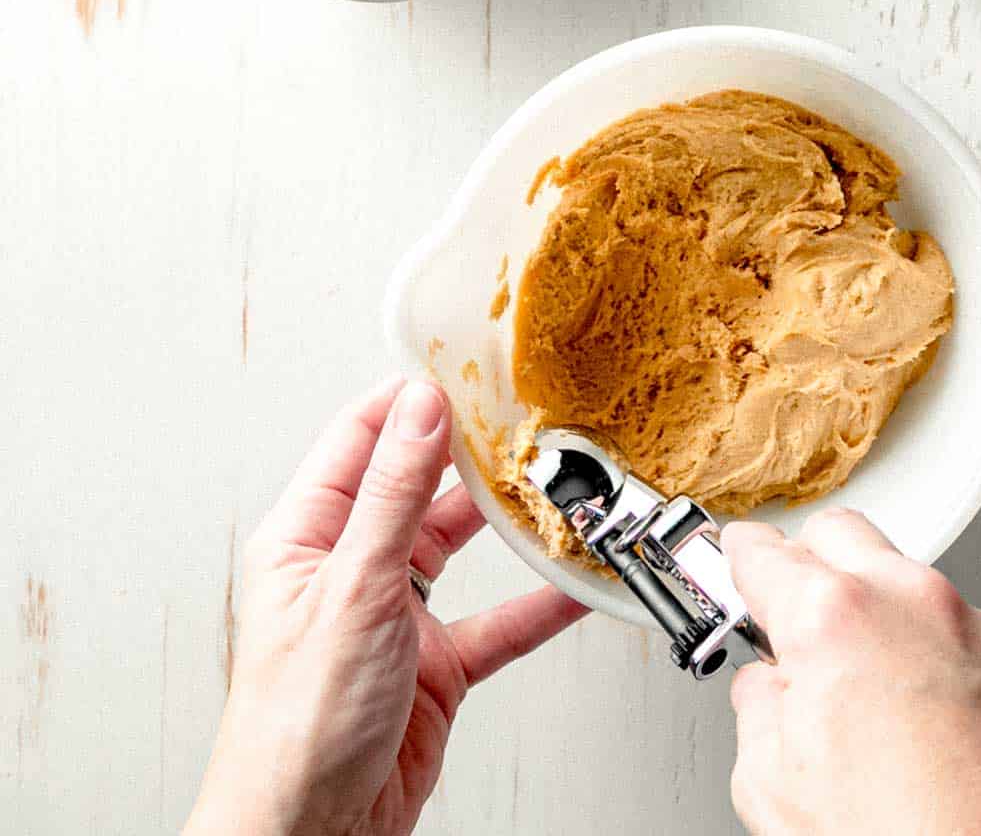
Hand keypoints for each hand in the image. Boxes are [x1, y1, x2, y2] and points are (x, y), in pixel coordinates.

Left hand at [185, 376, 586, 835]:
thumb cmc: (295, 728)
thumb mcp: (352, 589)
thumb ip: (392, 497)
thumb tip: (419, 410)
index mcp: (306, 537)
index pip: (360, 440)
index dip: (409, 399)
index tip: (460, 367)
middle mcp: (349, 568)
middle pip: (415, 487)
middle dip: (466, 452)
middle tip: (518, 415)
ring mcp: (394, 618)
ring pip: (457, 548)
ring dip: (503, 522)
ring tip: (551, 483)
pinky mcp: (433, 668)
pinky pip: (495, 622)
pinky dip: (535, 604)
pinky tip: (570, 583)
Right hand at [724, 510, 980, 835]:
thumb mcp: (775, 792)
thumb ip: (758, 714)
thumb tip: (766, 695)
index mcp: (836, 619)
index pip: (764, 552)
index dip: (739, 559)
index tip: (737, 562)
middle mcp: (913, 604)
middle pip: (842, 537)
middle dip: (812, 568)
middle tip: (796, 624)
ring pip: (911, 587)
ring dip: (884, 619)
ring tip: (874, 702)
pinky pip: (971, 636)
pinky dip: (945, 660)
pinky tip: (936, 728)